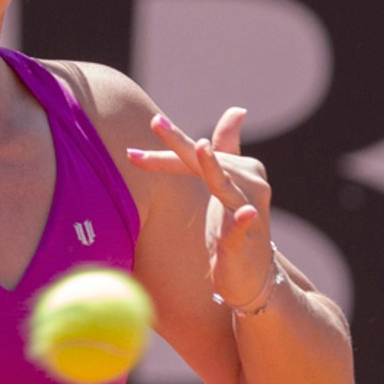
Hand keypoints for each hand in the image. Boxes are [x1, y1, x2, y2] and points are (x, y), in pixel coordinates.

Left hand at [128, 106, 276, 308]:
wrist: (253, 274)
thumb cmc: (234, 227)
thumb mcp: (225, 187)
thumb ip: (224, 151)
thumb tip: (238, 109)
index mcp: (235, 171)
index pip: (194, 156)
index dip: (165, 149)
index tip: (131, 149)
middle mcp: (245, 184)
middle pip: (203, 164)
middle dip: (178, 145)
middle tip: (157, 123)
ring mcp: (249, 210)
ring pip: (225, 186)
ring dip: (213, 167)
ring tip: (202, 149)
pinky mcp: (248, 238)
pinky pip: (243, 226)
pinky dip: (242, 220)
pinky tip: (244, 213)